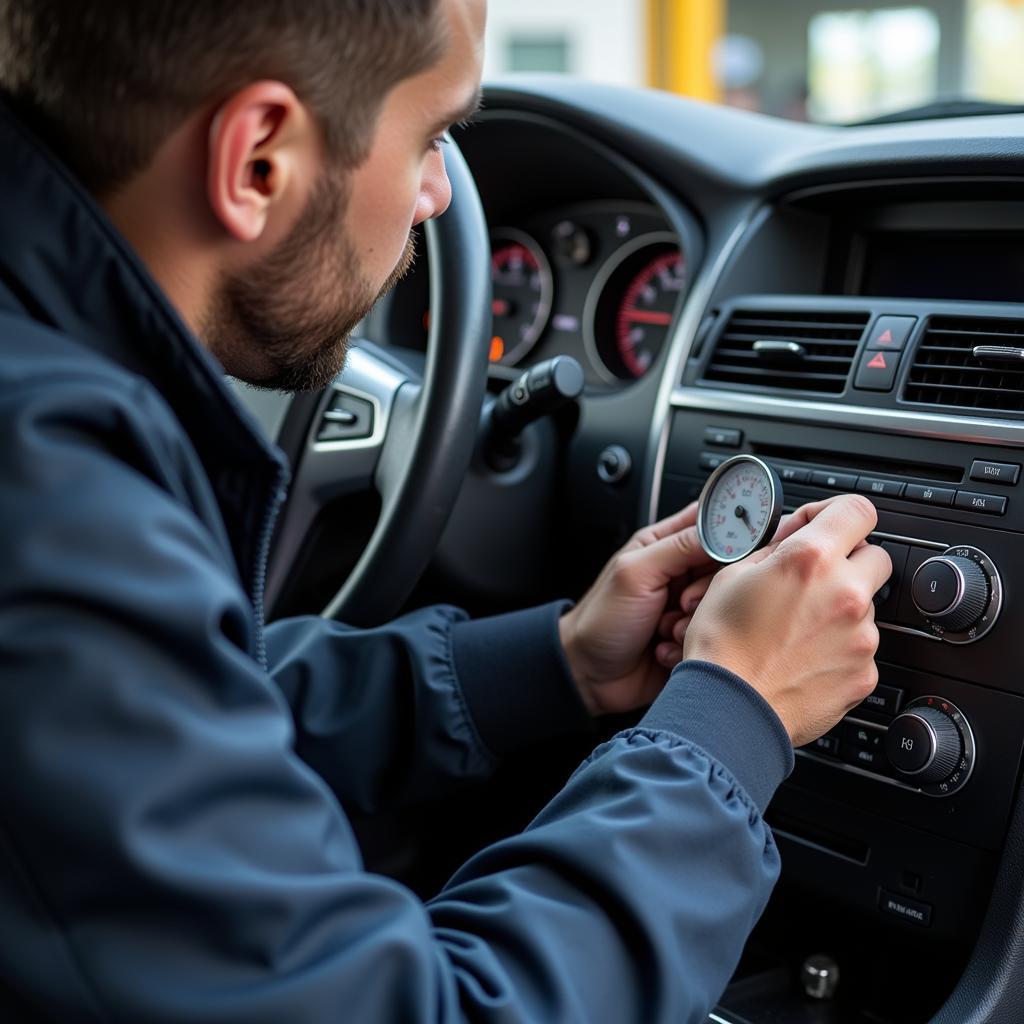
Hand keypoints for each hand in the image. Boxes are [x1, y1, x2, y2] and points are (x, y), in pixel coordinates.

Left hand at [558, 502, 715, 715]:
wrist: (589, 674)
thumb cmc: (601, 619)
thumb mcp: (635, 573)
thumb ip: (678, 547)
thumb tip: (722, 531)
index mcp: (663, 546)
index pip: (710, 525)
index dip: (728, 535)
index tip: (732, 553)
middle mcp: (680, 573)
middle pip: (724, 567)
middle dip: (707, 589)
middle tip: (683, 602)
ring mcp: (688, 606)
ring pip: (722, 604)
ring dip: (695, 620)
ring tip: (666, 628)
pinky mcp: (693, 635)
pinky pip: (714, 635)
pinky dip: (691, 642)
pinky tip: (665, 648)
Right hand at [679, 494, 890, 746]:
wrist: (729, 709)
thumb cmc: (722, 646)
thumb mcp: (731, 576)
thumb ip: (773, 550)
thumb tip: (792, 539)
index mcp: (811, 559)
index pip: (857, 510)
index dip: (838, 513)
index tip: (826, 525)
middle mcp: (845, 593)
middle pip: (875, 557)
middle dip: (848, 562)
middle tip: (814, 580)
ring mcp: (861, 636)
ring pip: (866, 606)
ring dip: (840, 609)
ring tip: (796, 630)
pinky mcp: (865, 673)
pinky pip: (861, 648)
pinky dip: (839, 649)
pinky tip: (804, 657)